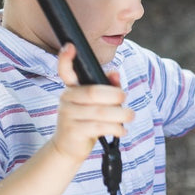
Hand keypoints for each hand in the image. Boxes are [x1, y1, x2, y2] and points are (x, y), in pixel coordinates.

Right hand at [51, 44, 133, 162]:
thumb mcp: (96, 104)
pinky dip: (115, 128)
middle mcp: (66, 99)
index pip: (65, 71)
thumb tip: (114, 72)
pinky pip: (99, 127)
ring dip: (120, 114)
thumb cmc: (86, 121)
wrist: (68, 148)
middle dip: (115, 95)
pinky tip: (121, 130)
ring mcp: (68, 116)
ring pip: (100, 112)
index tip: (70, 46)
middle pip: (93, 92)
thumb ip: (107, 87)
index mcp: (71, 89)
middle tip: (125, 99)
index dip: (65, 59)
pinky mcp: (73, 132)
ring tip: (130, 116)